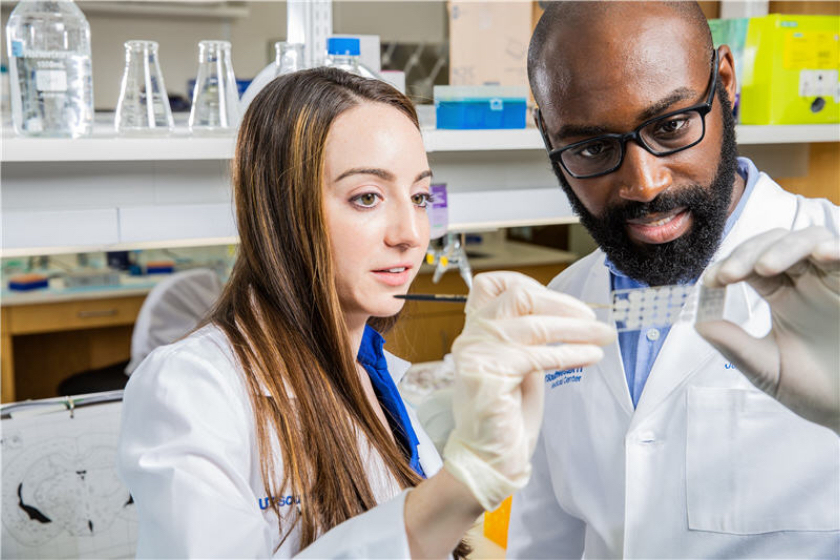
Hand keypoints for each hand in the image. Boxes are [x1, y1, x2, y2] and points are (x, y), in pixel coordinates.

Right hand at [443, 271, 615, 509]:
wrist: (491, 456)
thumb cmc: (509, 413)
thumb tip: (569, 312)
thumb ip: (530, 336)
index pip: (492, 284)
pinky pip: (536, 355)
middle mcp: (470, 336)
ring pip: (533, 324)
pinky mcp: (487, 374)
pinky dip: (569, 352)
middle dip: (563, 304)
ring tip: (603, 336)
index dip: (531, 283)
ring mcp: (475, 354)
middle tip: (595, 318)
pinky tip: (590, 356)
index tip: (566, 301)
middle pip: (518, 297)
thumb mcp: (521, 363)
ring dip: (576, 329)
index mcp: (475, 329)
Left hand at [695, 226, 839, 433]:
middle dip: (747, 252)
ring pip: (809, 239)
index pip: (750, 265)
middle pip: (774, 244)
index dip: (729, 265)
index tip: (712, 282)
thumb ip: (734, 344)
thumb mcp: (767, 368)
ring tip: (763, 268)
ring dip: (783, 247)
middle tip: (729, 275)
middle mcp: (808, 281)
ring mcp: (835, 280)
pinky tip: (822, 256)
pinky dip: (834, 248)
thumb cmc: (818, 391)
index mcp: (783, 296)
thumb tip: (698, 322)